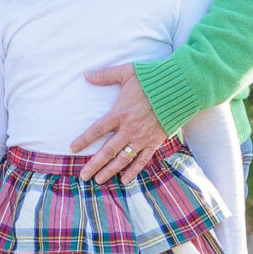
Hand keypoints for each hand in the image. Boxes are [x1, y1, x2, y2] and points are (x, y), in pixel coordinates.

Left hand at [69, 64, 167, 182]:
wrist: (179, 88)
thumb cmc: (152, 79)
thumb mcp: (126, 73)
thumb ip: (106, 75)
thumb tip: (86, 75)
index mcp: (120, 113)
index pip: (97, 130)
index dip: (84, 140)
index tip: (73, 148)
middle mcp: (129, 129)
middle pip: (107, 150)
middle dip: (94, 164)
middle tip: (83, 176)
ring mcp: (142, 137)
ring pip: (123, 159)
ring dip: (110, 171)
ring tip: (99, 180)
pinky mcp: (154, 142)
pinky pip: (142, 160)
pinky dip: (133, 171)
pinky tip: (124, 180)